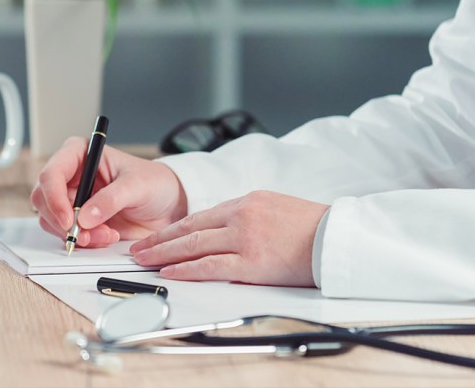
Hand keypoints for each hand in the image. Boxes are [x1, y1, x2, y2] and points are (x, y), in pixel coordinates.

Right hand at [31, 137, 187, 247]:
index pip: (52, 173)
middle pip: (43, 198)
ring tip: (106, 235)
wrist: (169, 206)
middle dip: (62, 220)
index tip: (69, 219)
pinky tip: (106, 237)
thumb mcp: (138, 186)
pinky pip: (66, 234)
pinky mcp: (79, 220)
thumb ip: (111, 199)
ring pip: (52, 219)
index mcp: (81, 154)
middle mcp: (72, 176)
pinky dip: (83, 241)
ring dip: (75, 233)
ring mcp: (73, 199)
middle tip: (84, 234)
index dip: (54, 197)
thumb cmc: (155, 183)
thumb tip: (85, 217)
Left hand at [130, 191, 328, 286]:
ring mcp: (244, 238)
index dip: (174, 228)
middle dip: (160, 240)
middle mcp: (241, 215)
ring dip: (164, 253)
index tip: (156, 235)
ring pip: (193, 245)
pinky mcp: (251, 262)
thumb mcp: (275, 207)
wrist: (336, 238)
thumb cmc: (310, 227)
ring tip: (144, 260)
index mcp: (246, 201)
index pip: (200, 215)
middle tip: (138, 248)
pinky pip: (210, 266)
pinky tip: (170, 272)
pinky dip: (186, 269)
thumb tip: (224, 229)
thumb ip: (247, 216)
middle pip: (190, 228)